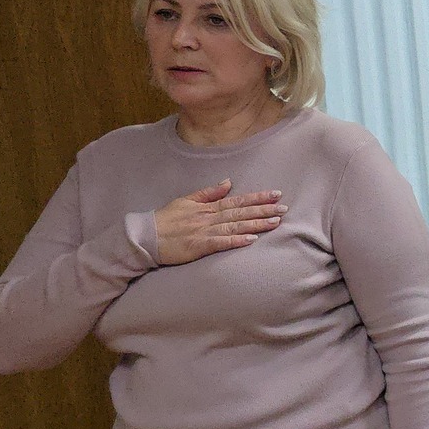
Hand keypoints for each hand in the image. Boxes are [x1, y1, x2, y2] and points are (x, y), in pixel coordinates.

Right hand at [153, 180, 285, 266]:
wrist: (144, 237)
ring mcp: (203, 231)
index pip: (237, 200)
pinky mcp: (198, 246)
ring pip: (235, 226)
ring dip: (256, 224)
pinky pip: (220, 243)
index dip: (257, 197)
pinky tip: (251, 240)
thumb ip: (208, 192)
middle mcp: (208, 217)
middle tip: (284, 208)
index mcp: (207, 207)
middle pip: (240, 212)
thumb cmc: (165, 220)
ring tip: (275, 222)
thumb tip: (228, 182)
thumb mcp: (185, 200)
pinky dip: (236, 241)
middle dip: (263, 210)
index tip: (276, 195)